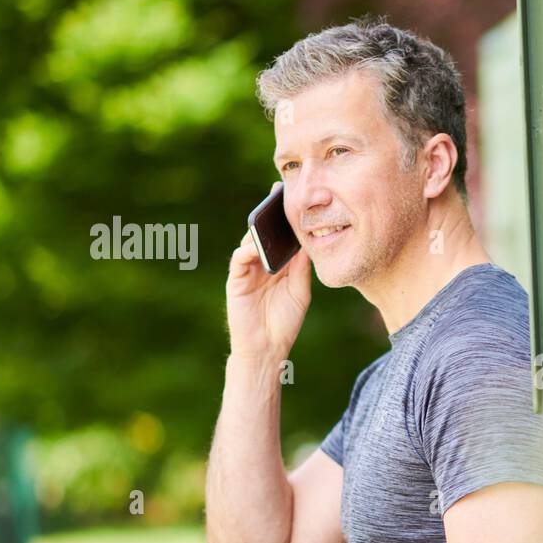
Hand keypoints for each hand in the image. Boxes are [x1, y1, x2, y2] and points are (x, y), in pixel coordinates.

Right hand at [227, 182, 311, 360]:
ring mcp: (248, 271)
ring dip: (258, 229)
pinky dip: (247, 250)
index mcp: (279, 265)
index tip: (294, 198)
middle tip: (277, 194)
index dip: (285, 219)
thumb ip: (301, 268)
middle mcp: (262, 264)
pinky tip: (256, 246)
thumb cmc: (285, 321)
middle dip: (269, 214)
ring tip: (268, 216)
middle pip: (264, 233)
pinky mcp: (236, 280)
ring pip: (250, 241)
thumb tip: (307, 243)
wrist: (268, 348)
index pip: (280, 236)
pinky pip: (239, 259)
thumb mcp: (300, 291)